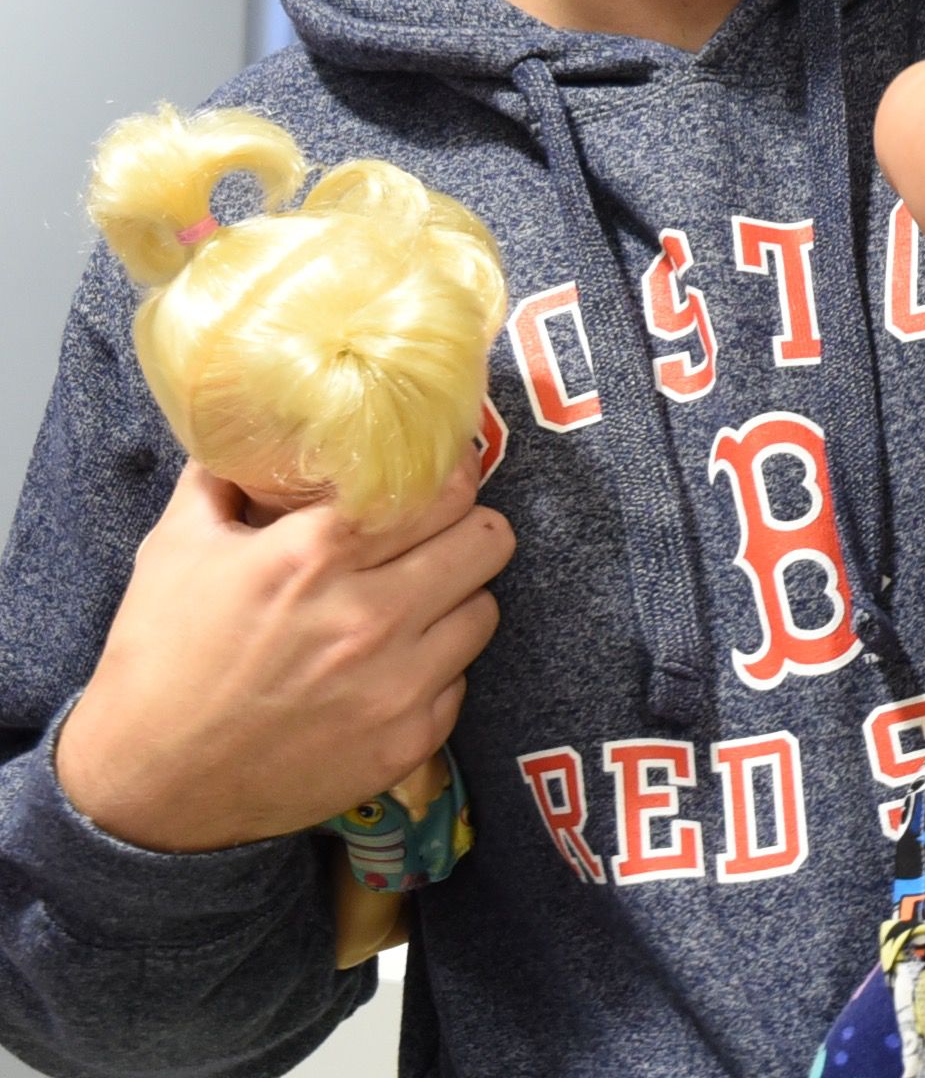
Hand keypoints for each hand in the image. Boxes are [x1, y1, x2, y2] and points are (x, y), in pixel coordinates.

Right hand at [56, 458, 511, 851]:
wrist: (146, 788)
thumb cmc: (157, 660)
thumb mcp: (176, 548)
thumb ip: (225, 477)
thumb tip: (258, 427)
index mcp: (316, 556)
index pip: (442, 489)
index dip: (452, 475)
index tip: (447, 473)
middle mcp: (370, 616)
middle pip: (488, 540)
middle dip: (467, 530)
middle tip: (440, 536)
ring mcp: (397, 684)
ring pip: (485, 609)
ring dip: (456, 600)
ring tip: (415, 604)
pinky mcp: (409, 740)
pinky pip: (461, 680)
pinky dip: (435, 669)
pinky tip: (392, 668)